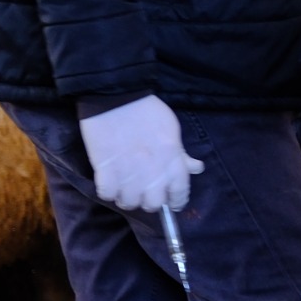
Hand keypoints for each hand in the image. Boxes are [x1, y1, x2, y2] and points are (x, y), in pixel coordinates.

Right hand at [79, 95, 203, 211]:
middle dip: (150, 202)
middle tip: (144, 193)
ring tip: (125, 189)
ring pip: (129, 202)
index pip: (180, 192)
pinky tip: (110, 183)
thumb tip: (196, 169)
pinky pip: (108, 194)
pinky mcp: (105, 169)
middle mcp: (153, 171)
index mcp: (172, 159)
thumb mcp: (172, 130)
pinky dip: (108, 192)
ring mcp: (128, 172)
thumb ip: (181, 154)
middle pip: (153, 204)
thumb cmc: (147, 111)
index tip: (171, 202)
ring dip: (127, 198)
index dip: (176, 200)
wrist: (116, 96)